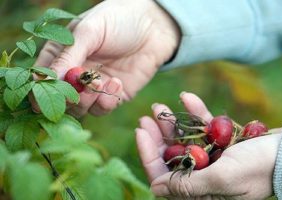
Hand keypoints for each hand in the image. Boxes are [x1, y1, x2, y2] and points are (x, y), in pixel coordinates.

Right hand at [35, 0, 179, 116]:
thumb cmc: (118, 20)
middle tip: (83, 84)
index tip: (46, 94)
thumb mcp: (89, 31)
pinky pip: (102, 109)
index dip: (41, 89)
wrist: (153, 27)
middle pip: (60, 99)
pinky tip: (117, 84)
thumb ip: (68, 55)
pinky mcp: (112, 96)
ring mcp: (93, 86)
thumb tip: (45, 79)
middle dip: (69, 96)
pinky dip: (106, 101)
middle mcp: (74, 73)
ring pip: (80, 108)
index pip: (42, 77)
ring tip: (102, 82)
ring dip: (88, 100)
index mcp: (61, 54)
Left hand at [136, 92, 281, 199]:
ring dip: (172, 122)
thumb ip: (188, 186)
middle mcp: (203, 176)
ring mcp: (212, 158)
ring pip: (184, 140)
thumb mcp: (222, 179)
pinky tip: (186, 97)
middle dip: (158, 135)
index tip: (140, 131)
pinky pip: (203, 127)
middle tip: (148, 116)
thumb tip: (155, 188)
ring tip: (159, 106)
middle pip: (171, 156)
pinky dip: (195, 113)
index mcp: (200, 192)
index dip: (149, 154)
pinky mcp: (222, 143)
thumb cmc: (259, 168)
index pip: (164, 176)